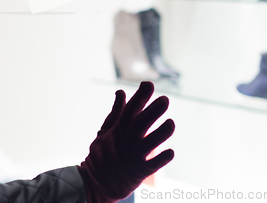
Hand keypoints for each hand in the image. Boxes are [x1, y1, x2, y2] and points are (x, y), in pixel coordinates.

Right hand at [78, 81, 174, 202]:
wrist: (96, 183)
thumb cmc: (103, 153)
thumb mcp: (106, 130)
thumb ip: (116, 112)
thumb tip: (121, 91)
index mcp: (118, 129)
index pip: (130, 109)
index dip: (140, 96)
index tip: (149, 84)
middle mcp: (126, 140)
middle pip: (141, 123)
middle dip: (153, 110)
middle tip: (165, 99)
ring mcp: (133, 156)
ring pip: (150, 143)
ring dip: (161, 132)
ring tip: (171, 123)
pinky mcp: (140, 171)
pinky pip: (153, 164)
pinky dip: (161, 158)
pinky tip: (170, 152)